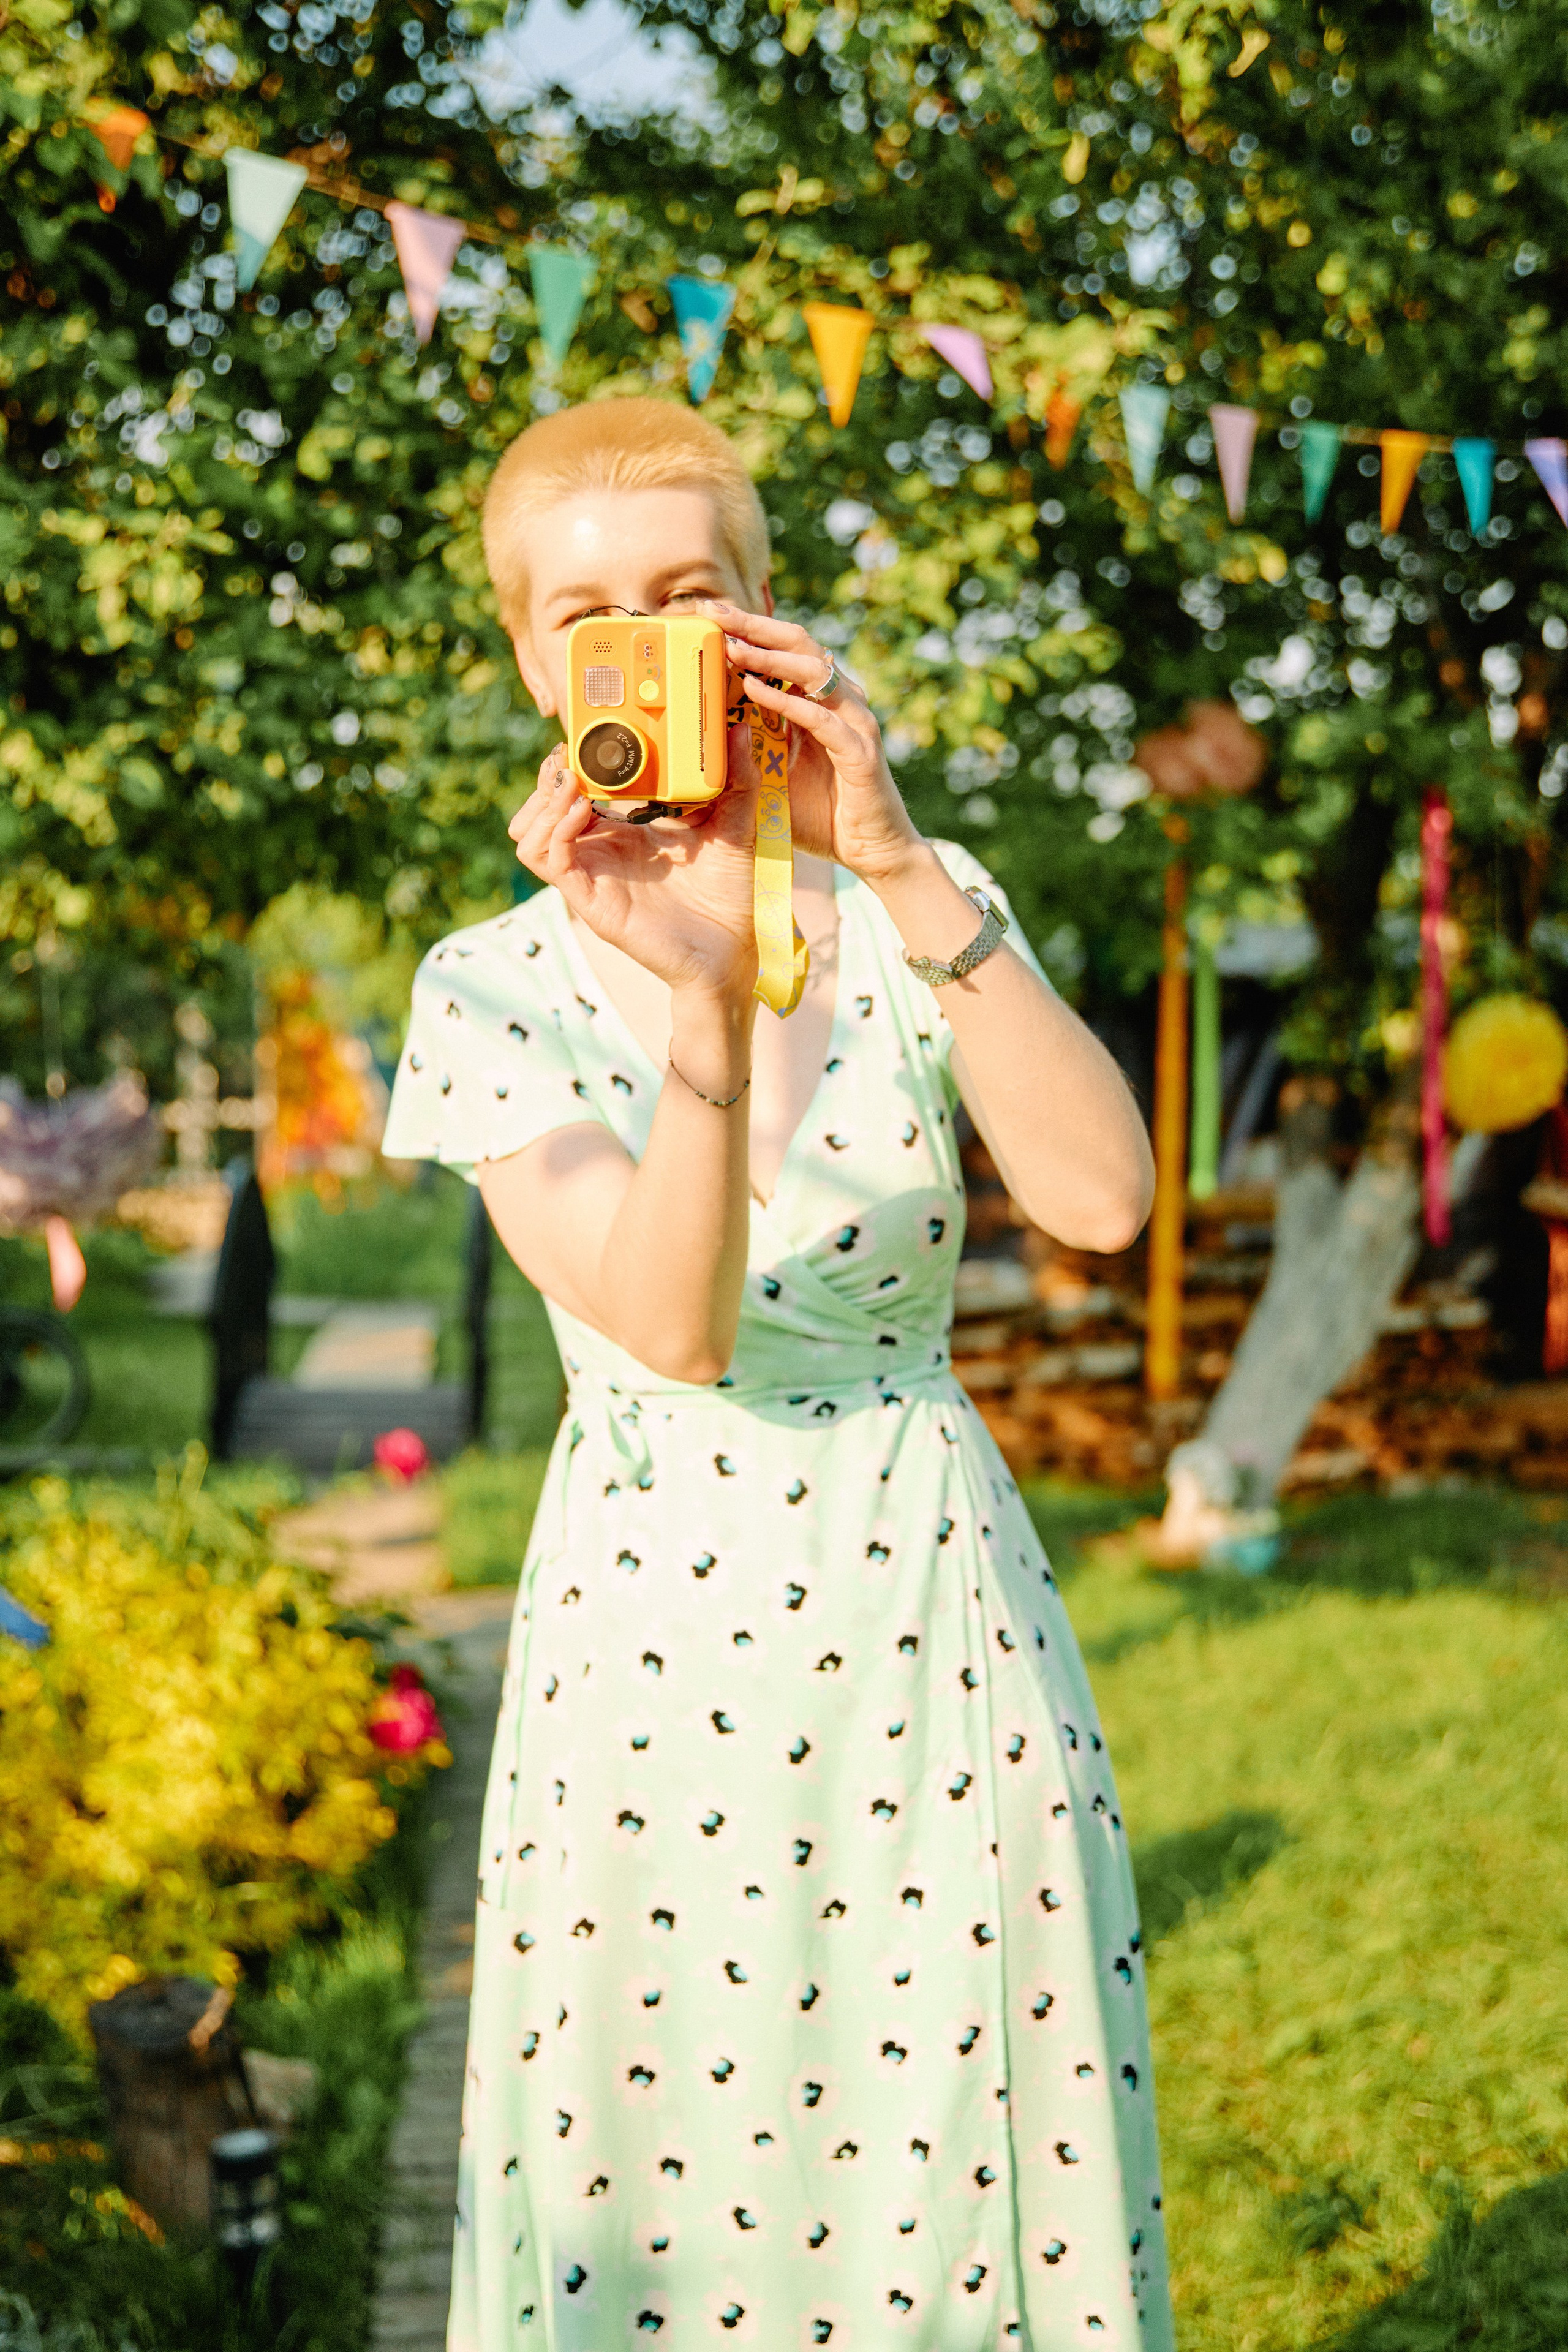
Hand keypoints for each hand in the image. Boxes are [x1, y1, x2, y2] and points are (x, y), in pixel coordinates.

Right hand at [509, 747, 760, 1000]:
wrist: (731, 948)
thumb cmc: (727, 893)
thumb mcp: (732, 825)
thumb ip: (735, 781)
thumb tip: (739, 730)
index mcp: (624, 831)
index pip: (573, 792)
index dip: (570, 763)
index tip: (586, 737)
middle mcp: (600, 851)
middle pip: (539, 810)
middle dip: (546, 778)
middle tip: (570, 757)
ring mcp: (592, 875)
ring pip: (529, 835)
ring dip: (542, 802)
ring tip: (571, 782)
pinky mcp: (591, 900)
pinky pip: (551, 861)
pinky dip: (557, 830)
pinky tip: (582, 808)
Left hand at [709, 603, 925, 885]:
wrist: (870, 851)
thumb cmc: (820, 813)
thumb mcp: (771, 774)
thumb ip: (744, 749)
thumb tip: (694, 738)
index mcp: (817, 700)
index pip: (781, 649)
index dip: (747, 627)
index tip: (707, 612)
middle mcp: (838, 701)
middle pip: (798, 643)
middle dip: (754, 625)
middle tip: (714, 611)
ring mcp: (852, 723)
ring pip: (813, 671)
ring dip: (768, 656)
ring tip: (731, 646)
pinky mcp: (860, 752)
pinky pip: (822, 719)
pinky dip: (788, 703)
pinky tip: (756, 691)